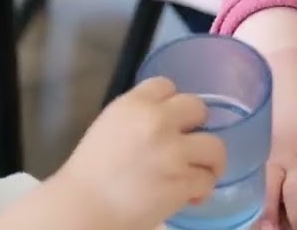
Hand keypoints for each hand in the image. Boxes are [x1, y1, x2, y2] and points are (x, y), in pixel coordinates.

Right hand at [52, 77, 226, 229]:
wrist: (82, 210)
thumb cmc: (88, 174)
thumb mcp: (109, 127)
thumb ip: (138, 116)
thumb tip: (168, 117)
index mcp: (134, 105)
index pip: (166, 85)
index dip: (172, 104)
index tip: (171, 120)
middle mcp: (157, 121)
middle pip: (198, 108)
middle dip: (197, 126)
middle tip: (189, 145)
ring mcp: (173, 152)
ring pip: (215, 147)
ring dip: (209, 162)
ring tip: (198, 174)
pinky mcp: (182, 181)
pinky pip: (207, 180)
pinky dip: (201, 190)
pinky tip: (189, 195)